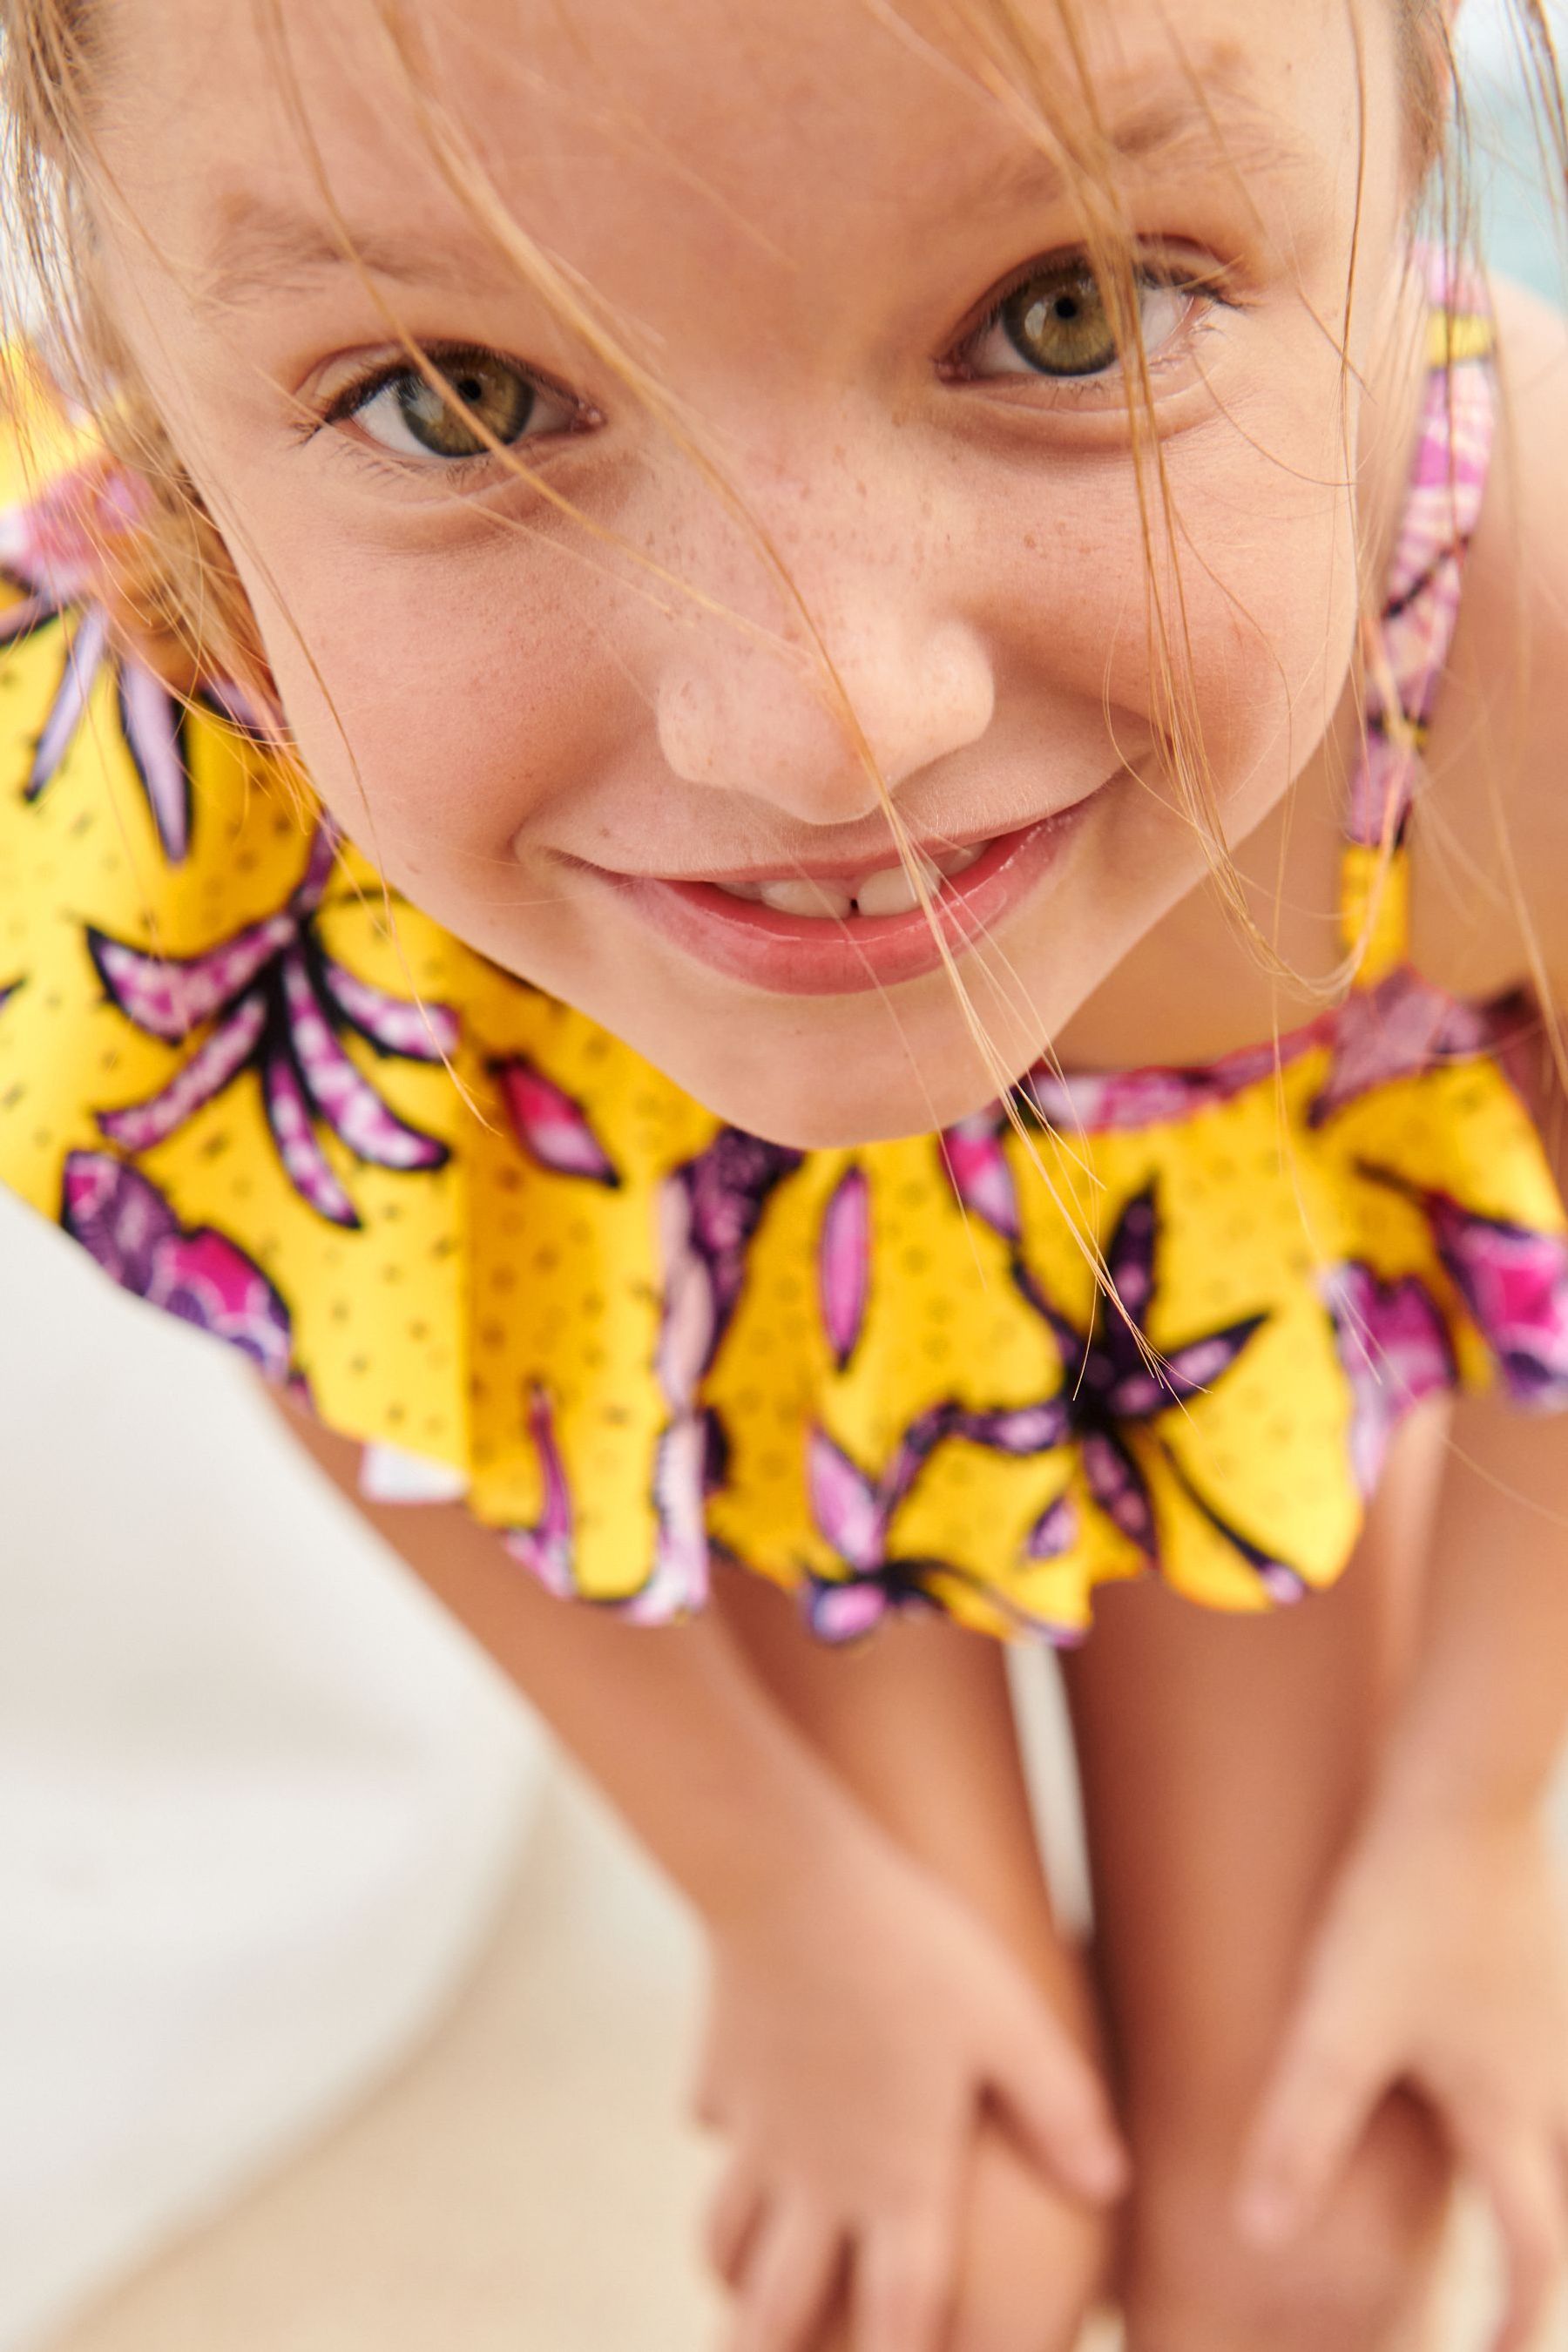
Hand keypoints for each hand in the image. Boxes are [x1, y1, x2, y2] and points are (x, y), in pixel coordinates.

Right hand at [693, 1815, 1127, 2351]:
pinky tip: (737, 2131)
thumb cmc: (911, 1947)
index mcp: (898, 2178)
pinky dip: (726, 2150)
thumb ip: (1060, 2106)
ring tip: (744, 2294)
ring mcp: (757, 2130)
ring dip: (736, 2276)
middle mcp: (818, 2175)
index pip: (901, 2316)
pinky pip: (714, 2132)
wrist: (785, 1875)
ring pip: (725, 2240)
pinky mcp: (719, 2073)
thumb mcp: (1010, 2020)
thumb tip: (1113, 2181)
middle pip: (777, 2312)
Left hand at [1238, 1802, 1567, 2351]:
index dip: (1512, 2321)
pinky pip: (1548, 2060)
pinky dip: (1530, 2099)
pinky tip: (1483, 2071)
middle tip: (1502, 2304)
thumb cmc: (1401, 1903)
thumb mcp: (1336, 2019)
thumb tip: (1256, 2237)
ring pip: (1563, 2128)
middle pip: (1567, 2196)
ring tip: (1499, 2190)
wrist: (1463, 1788)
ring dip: (1542, 2174)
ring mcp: (1557, 2022)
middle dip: (1542, 2255)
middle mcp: (1553, 2079)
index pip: (1533, 2252)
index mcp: (1510, 2111)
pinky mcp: (1544, 1969)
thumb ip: (1300, 2126)